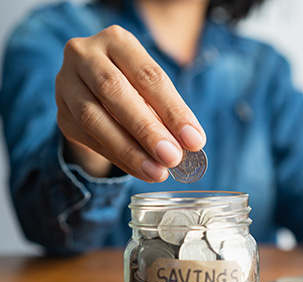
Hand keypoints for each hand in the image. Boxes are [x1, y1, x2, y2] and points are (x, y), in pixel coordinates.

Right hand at [55, 25, 205, 180]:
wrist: (94, 90)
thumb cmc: (135, 87)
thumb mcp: (153, 90)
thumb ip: (168, 111)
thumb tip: (191, 142)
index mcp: (117, 41)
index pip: (148, 76)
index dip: (173, 110)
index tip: (194, 140)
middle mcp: (84, 55)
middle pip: (115, 91)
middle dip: (147, 130)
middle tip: (173, 157)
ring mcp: (66, 83)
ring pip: (94, 118)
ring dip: (130, 150)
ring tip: (157, 172)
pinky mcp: (61, 113)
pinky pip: (89, 139)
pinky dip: (119, 158)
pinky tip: (141, 171)